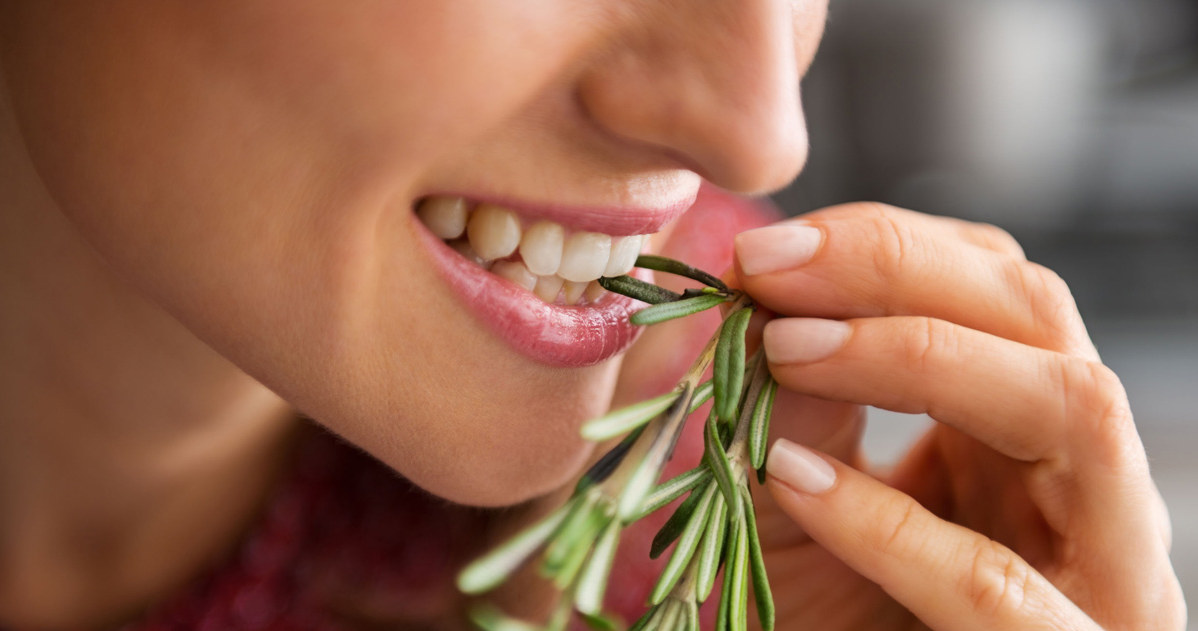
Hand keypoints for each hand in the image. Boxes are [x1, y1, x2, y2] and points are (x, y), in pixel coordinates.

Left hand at [733, 203, 1185, 629]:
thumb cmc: (829, 624)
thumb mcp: (796, 503)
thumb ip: (792, 410)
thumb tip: (755, 303)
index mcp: (1021, 434)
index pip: (994, 288)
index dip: (883, 246)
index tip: (762, 250)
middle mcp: (1080, 484)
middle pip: (1043, 315)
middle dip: (897, 270)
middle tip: (767, 269)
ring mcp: (1097, 573)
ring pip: (1075, 409)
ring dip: (920, 354)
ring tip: (787, 349)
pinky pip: (994, 584)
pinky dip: (888, 522)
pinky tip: (792, 481)